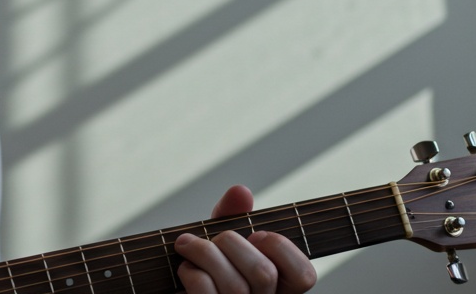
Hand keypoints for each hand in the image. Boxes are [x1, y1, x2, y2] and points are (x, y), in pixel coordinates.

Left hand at [173, 185, 316, 293]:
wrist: (171, 290)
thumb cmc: (204, 265)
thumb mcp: (221, 240)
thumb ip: (233, 217)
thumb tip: (241, 191)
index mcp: (278, 288)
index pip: (304, 275)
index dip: (281, 249)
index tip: (255, 235)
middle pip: (264, 274)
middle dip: (232, 243)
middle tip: (214, 239)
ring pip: (235, 286)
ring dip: (204, 253)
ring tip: (188, 246)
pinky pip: (206, 291)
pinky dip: (191, 271)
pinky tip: (186, 267)